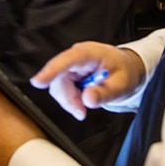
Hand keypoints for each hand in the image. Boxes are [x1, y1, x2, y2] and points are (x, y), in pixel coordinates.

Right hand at [30, 41, 145, 120]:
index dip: (51, 70)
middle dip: (67, 98)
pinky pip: (61, 89)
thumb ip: (104, 93)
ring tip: (85, 106)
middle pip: (59, 77)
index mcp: (89, 53)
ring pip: (57, 86)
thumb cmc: (124, 72)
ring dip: (69, 100)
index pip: (67, 60)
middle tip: (81, 112)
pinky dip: (70, 100)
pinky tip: (82, 102)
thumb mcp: (121, 85)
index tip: (38, 82)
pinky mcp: (68, 73)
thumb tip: (87, 99)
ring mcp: (71, 65)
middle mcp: (77, 56)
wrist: (126, 69)